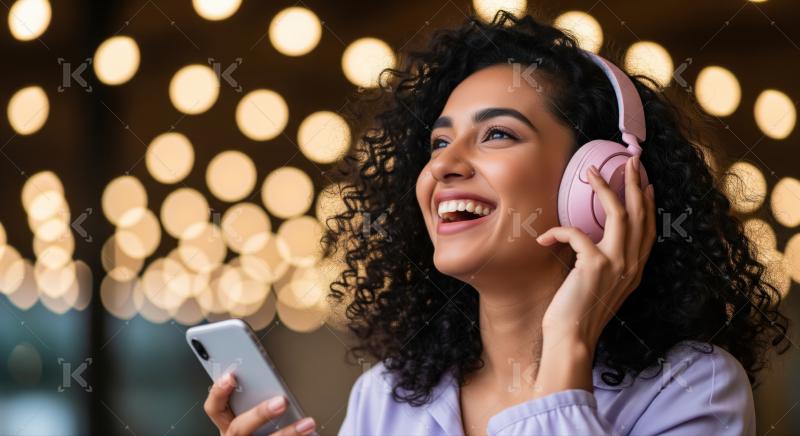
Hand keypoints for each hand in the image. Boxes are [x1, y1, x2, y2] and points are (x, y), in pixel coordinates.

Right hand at [204, 373, 315, 435]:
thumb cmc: (256, 428)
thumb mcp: (247, 414)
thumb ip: (252, 397)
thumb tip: (269, 374)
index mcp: (227, 423)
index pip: (214, 408)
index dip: (219, 392)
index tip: (231, 376)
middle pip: (239, 427)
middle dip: (260, 413)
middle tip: (281, 402)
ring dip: (289, 432)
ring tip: (308, 423)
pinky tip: (311, 434)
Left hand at [536, 155, 655, 350]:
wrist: (572, 339)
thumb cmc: (577, 313)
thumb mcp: (598, 286)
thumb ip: (602, 264)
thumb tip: (590, 244)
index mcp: (634, 269)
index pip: (649, 229)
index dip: (648, 204)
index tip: (646, 183)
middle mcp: (631, 265)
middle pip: (640, 214)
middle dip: (635, 184)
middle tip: (631, 161)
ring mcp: (617, 264)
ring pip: (619, 214)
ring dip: (605, 189)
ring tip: (591, 172)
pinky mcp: (595, 265)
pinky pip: (577, 234)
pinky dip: (558, 232)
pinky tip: (544, 239)